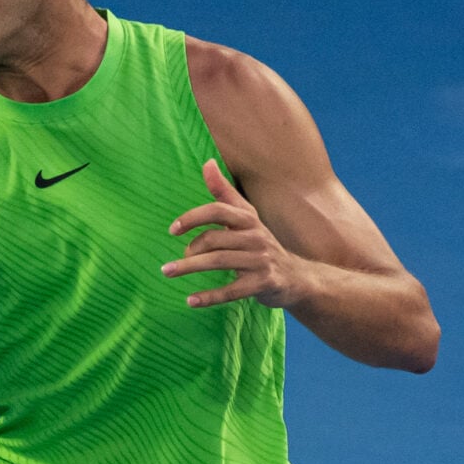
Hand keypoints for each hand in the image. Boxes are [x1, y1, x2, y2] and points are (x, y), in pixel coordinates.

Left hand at [163, 159, 314, 310]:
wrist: (295, 277)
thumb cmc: (260, 245)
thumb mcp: (246, 217)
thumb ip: (224, 192)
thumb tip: (208, 163)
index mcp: (248, 218)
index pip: (218, 210)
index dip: (193, 218)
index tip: (172, 230)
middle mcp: (256, 236)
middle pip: (215, 239)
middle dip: (189, 251)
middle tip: (172, 264)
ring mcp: (260, 260)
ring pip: (219, 262)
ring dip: (189, 268)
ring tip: (168, 273)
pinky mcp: (263, 283)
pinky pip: (232, 290)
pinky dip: (210, 296)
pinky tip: (191, 301)